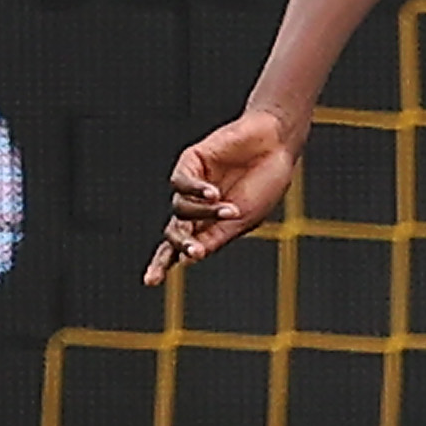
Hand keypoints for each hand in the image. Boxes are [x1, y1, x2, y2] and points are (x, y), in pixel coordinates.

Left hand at [145, 111, 298, 283]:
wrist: (276, 143)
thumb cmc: (266, 182)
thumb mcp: (244, 219)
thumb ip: (216, 237)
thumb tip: (187, 259)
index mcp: (209, 224)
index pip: (179, 247)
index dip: (162, 263)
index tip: (150, 282)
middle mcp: (195, 206)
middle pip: (172, 232)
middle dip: (180, 243)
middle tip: (193, 252)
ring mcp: (191, 185)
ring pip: (181, 209)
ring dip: (206, 213)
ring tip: (230, 209)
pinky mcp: (190, 162)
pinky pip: (181, 182)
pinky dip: (195, 190)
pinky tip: (213, 193)